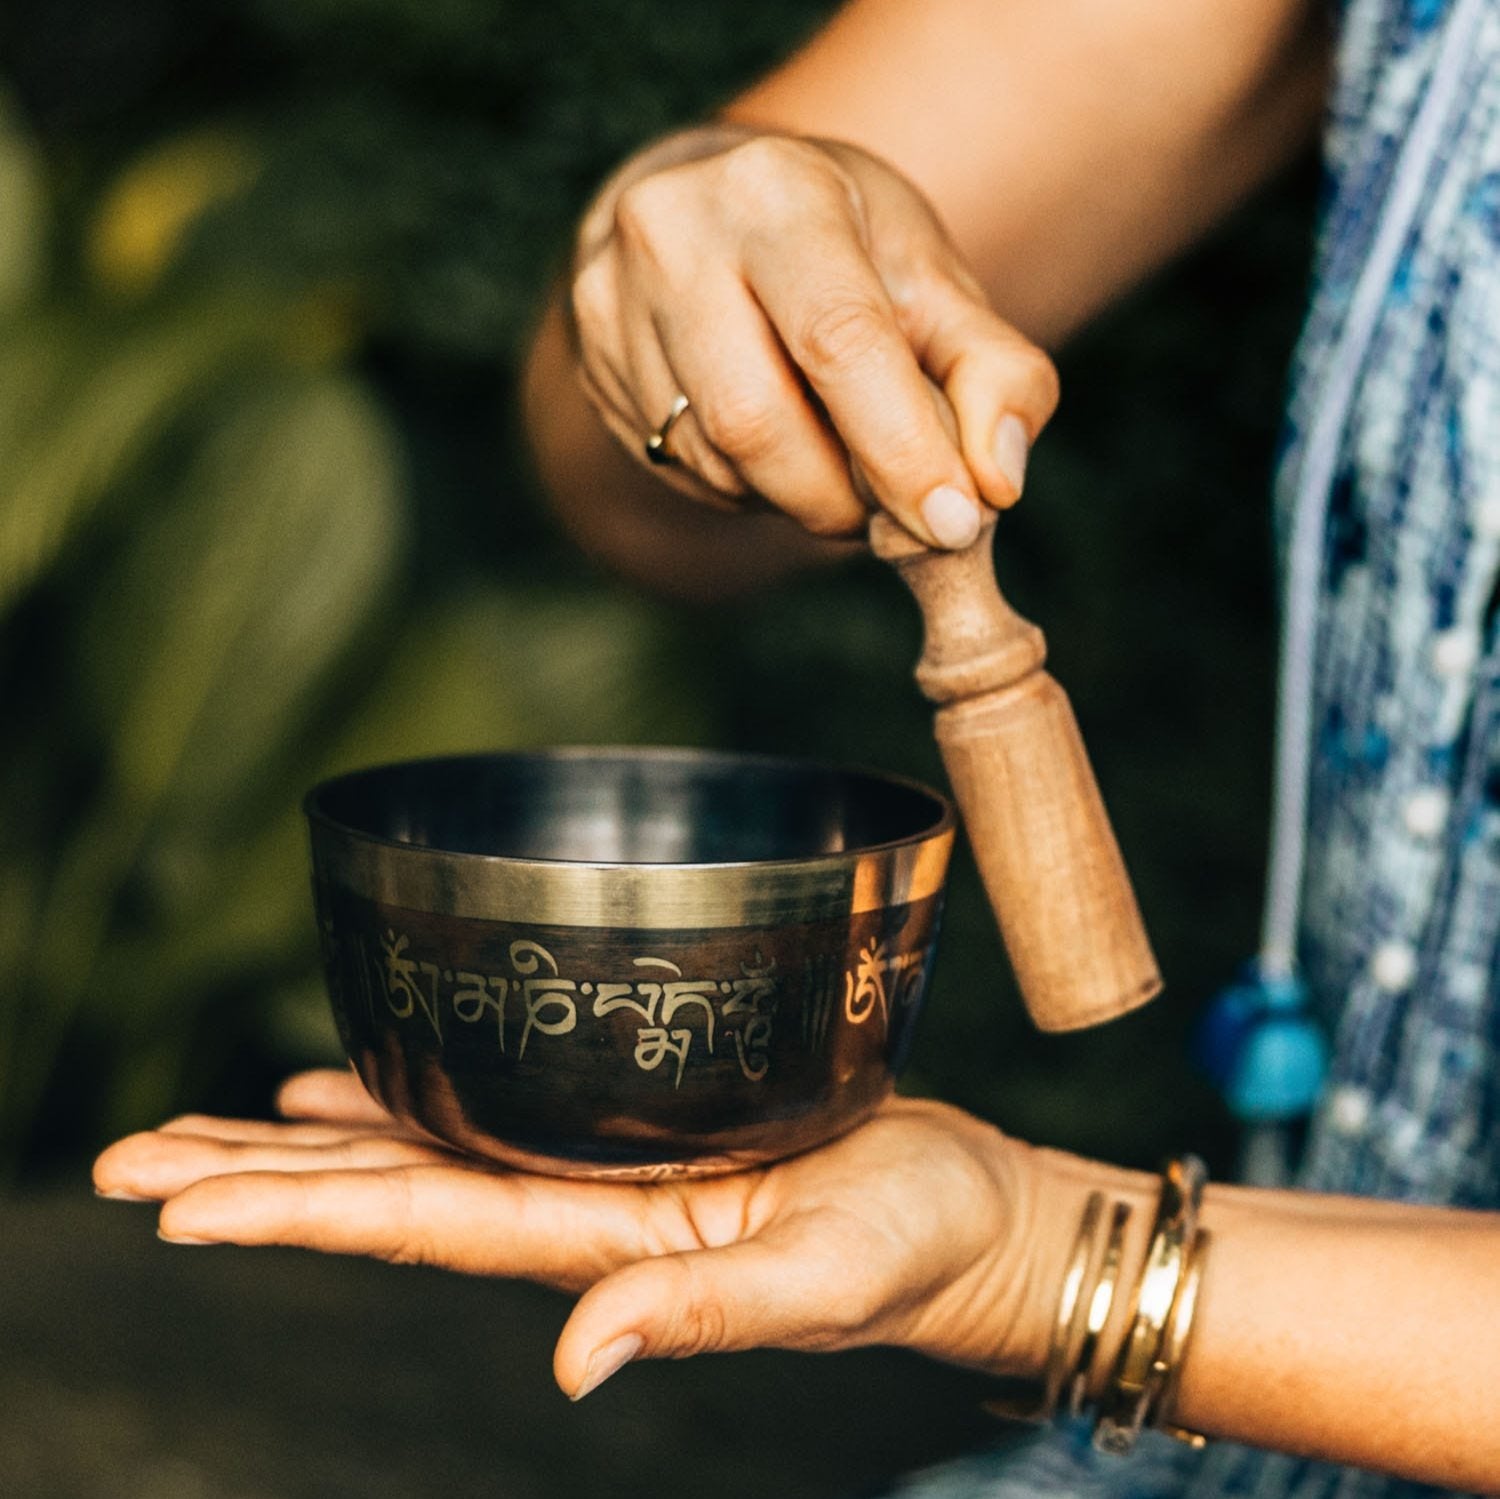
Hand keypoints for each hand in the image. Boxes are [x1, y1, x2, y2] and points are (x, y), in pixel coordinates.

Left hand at [93, 1070, 1052, 1399]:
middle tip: (121, 1161)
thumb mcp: (821, 1285)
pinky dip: (403, 1100)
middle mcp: (575, 1208)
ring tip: (193, 1130)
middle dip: (249, 1180)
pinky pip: (493, 1111)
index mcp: (604, 1245)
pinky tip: (336, 1090)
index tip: (172, 1208)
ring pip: (419, 1149)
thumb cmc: (914, 1244)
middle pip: (382, 1191)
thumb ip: (704, 1321)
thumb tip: (580, 1369)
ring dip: (302, 1143)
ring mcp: (596, 1169)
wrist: (963, 1213)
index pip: (420, 1226)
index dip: (295, 1214)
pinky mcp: (633, 1130)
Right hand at [569, 125, 1058, 548]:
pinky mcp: (590, 359)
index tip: (951, 524)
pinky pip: (678, 467)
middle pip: (756, 420)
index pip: (839, 339)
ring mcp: (613, 298)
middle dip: (838, 495)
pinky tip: (775, 448)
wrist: (716, 218)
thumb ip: (993, 374)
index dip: (900, 448)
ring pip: (714, 459)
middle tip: (890, 517)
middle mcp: (675, 232)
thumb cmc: (845, 255)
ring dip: (795, 495)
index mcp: (778, 190)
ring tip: (836, 464)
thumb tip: (997, 481)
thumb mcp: (934, 285)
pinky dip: (747, 487)